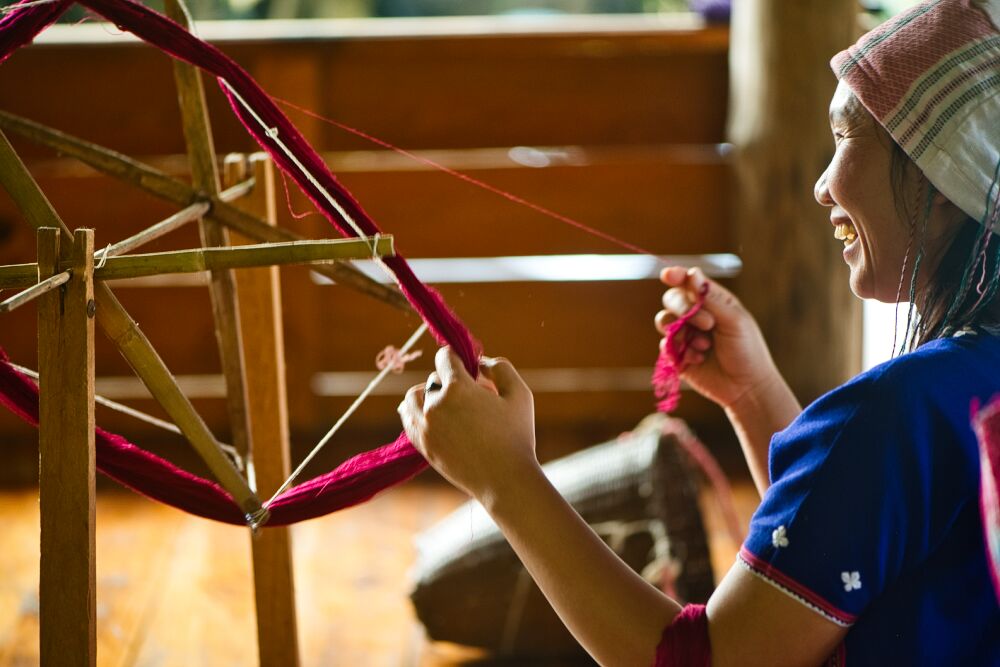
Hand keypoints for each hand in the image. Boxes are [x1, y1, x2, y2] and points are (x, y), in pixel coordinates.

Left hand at [399, 347, 537, 501]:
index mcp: (457, 388)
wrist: (504, 479)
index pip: (445, 357)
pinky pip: (407, 419)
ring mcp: (425, 427)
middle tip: (473, 397)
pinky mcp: (422, 445)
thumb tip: (480, 364)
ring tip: (447, 404)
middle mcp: (435, 405)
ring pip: (413, 397)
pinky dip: (416, 412)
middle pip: (433, 379)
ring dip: (428, 394)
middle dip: (451, 382)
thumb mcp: (519, 393)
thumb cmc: (516, 436)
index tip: (470, 368)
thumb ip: (500, 368)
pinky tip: (432, 416)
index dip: (459, 358)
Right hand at [655, 266, 780, 409]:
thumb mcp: (733, 320)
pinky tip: (700, 359)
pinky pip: (664, 345)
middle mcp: (695, 315)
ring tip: (706, 345)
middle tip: (708, 323)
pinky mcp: (676, 354)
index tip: (668, 275)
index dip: (676, 275)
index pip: (689, 282)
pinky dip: (683, 350)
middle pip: (672, 299)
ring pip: (664, 320)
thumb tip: (692, 273)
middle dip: (684, 308)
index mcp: (713, 301)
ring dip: (683, 331)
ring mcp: (684, 335)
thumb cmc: (747, 350)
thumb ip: (710, 298)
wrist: (746, 387)